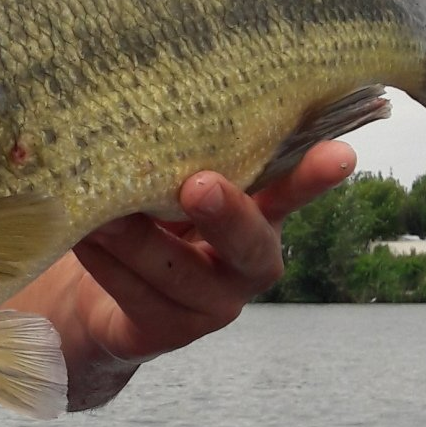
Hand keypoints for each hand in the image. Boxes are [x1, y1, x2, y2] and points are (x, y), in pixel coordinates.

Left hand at [17, 141, 355, 405]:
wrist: (101, 296)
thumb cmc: (147, 218)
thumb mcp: (168, 181)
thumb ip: (177, 154)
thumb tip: (149, 95)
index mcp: (260, 214)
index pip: (293, 190)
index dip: (315, 177)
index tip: (341, 155)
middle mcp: (247, 263)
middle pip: (249, 244)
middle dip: (225, 215)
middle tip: (198, 185)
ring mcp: (213, 304)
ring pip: (179, 272)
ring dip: (138, 239)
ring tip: (103, 213)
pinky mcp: (169, 332)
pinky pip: (138, 297)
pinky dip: (109, 266)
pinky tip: (84, 240)